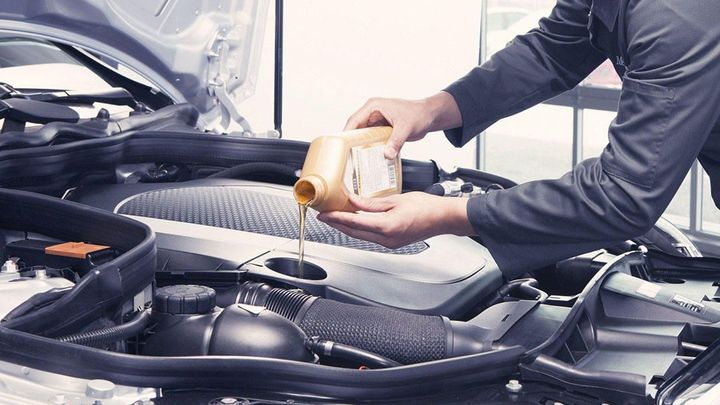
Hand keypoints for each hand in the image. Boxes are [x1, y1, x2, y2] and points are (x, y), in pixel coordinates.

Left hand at [317, 192, 474, 248]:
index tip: (324, 214)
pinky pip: (371, 236)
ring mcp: (390, 243)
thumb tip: (353, 201)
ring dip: (347, 227)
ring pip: (361, 236)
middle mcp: (387, 239)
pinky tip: (355, 221)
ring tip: (335, 217)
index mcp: (387, 227)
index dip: (336, 218)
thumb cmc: (426, 207)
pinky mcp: (393, 243)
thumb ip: (372, 203)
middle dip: (337, 224)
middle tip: (323, 216)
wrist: (443, 218)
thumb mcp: (396, 200)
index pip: (354, 223)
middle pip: (354, 233)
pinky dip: (360, 229)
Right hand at [344, 92, 461, 158]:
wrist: (429, 116)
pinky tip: (368, 159)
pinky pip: (372, 140)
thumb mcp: (406, 128)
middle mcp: (372, 113)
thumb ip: (396, 141)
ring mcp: (376, 122)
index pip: (354, 120)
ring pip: (363, 136)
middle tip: (346, 157)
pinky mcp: (382, 130)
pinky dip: (370, 148)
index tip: (340, 147)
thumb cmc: (419, 114)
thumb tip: (387, 155)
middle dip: (351, 142)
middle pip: (356, 129)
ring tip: (354, 160)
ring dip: (360, 147)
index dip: (346, 133)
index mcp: (374, 106)